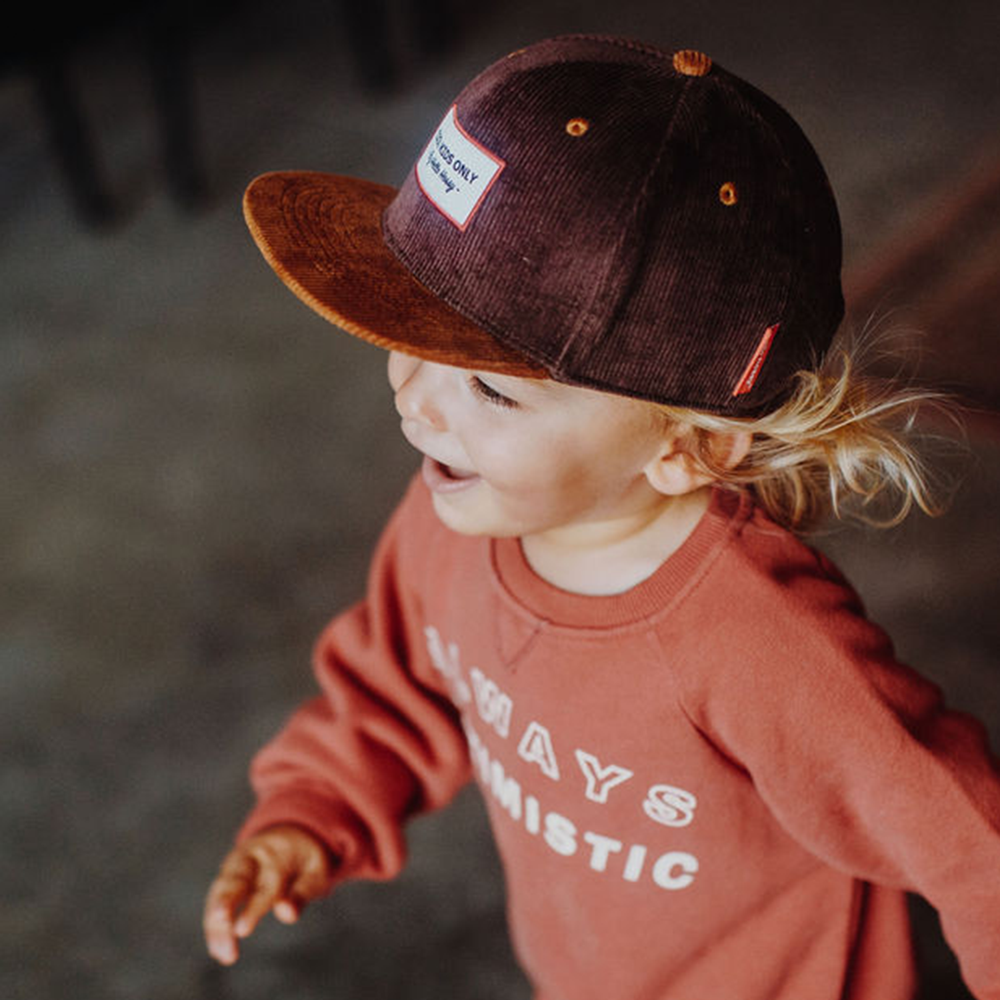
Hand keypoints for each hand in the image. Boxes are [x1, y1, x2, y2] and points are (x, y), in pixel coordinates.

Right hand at [203, 824, 336, 964]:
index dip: (252, 909)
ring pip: (220, 893)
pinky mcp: (226, 877)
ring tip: (220, 953)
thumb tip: (287, 914)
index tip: (241, 931)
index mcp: (275, 854)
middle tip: (218, 929)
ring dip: (215, 924)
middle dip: (223, 907)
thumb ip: (303, 891)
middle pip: (233, 882)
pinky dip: (214, 925)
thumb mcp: (316, 869)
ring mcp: (235, 866)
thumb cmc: (305, 857)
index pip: (263, 884)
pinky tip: (218, 949)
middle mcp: (250, 858)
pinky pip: (216, 900)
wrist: (290, 832)